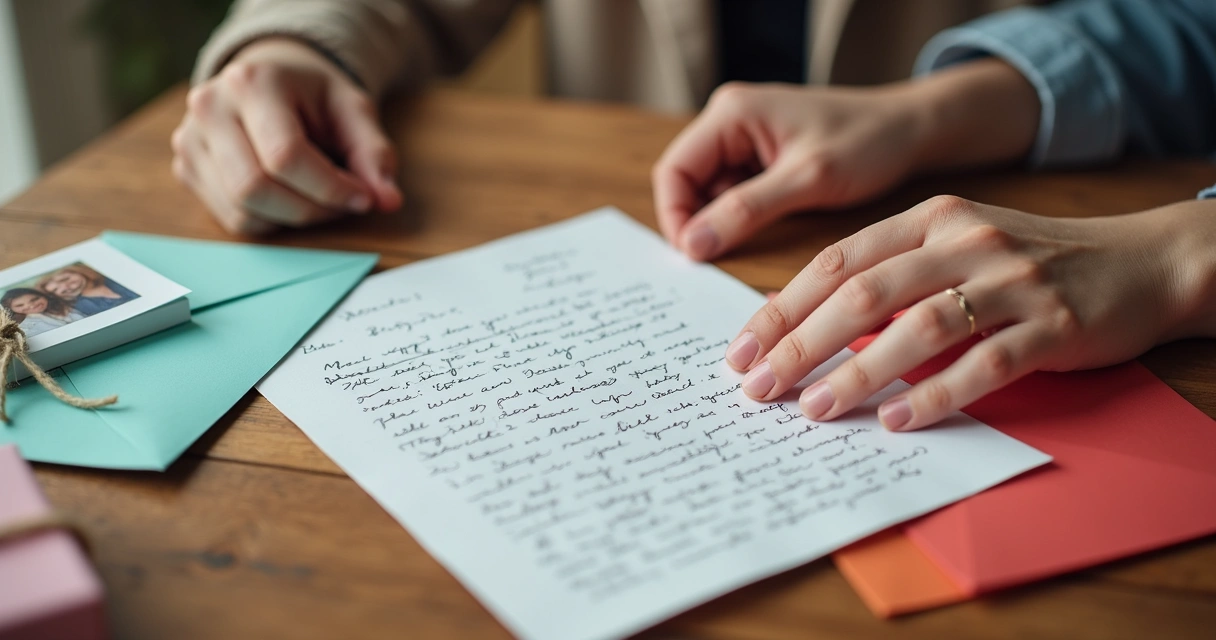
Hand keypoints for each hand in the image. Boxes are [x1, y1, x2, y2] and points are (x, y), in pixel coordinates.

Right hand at [171, 38, 402, 233]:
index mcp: (251, 83)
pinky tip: (291, 199)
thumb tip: (388, 201)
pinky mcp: (187, 168)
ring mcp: (190, 140)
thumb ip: (373, 154)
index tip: (364, 198)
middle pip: (255, 188)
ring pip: (241, 212)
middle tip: (344, 205)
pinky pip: (231, 219)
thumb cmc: (314, 96)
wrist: (270, 79)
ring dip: (292, 220)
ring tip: (320, 200)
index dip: (330, 189)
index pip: (285, 156)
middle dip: (311, 210)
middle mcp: (209, 108)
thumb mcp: (353, 111)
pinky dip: (270, 221)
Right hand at [651, 59, 1040, 260]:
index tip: (695, 257)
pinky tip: (766, 233)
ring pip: (709, 193)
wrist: (914, 130)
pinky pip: (734, 194)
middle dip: (699, 223)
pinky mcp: (762, 158)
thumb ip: (745, 211)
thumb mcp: (807, 180)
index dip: (676, 217)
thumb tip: (693, 245)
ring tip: (750, 246)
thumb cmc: (869, 141)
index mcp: (732, 113)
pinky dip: (742, 219)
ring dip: (723, 223)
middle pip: (686, 183)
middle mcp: (730, 120)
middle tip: (719, 261)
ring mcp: (745, 139)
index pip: (674, 171)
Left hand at [724, 196, 1215, 431]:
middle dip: (802, 345)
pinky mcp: (1052, 324)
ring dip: (858, 374)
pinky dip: (936, 394)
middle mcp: (964, 241)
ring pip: (918, 328)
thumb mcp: (955, 247)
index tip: (741, 349)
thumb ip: (892, 277)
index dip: (783, 308)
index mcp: (929, 219)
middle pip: (864, 294)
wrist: (1138, 260)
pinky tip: (899, 421)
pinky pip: (984, 363)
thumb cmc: (1027, 262)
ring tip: (816, 410)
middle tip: (761, 388)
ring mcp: (1011, 280)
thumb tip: (811, 331)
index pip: (836, 262)